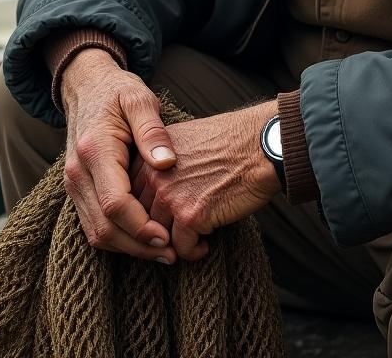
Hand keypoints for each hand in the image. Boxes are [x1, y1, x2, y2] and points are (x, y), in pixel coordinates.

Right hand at [60, 48, 177, 261]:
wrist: (87, 88)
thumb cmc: (118, 92)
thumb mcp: (140, 100)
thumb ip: (153, 130)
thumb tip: (167, 163)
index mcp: (95, 149)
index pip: (114, 203)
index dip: (140, 226)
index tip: (168, 236)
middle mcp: (77, 172)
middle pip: (102, 226)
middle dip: (137, 246)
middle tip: (172, 253)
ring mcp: (74, 184)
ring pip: (95, 232)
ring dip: (128, 248)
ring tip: (163, 252)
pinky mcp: (78, 190)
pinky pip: (93, 225)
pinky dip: (118, 238)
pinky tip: (145, 238)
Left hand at [132, 99, 280, 261]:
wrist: (261, 146)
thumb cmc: (231, 143)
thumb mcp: (185, 141)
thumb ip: (162, 163)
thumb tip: (152, 191)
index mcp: (150, 156)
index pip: (130, 196)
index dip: (144, 212)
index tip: (157, 222)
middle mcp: (155, 176)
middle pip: (140, 219)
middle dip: (156, 233)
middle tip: (172, 239)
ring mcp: (170, 196)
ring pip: (158, 236)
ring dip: (175, 244)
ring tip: (193, 241)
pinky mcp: (191, 215)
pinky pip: (182, 248)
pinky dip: (194, 251)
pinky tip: (206, 244)